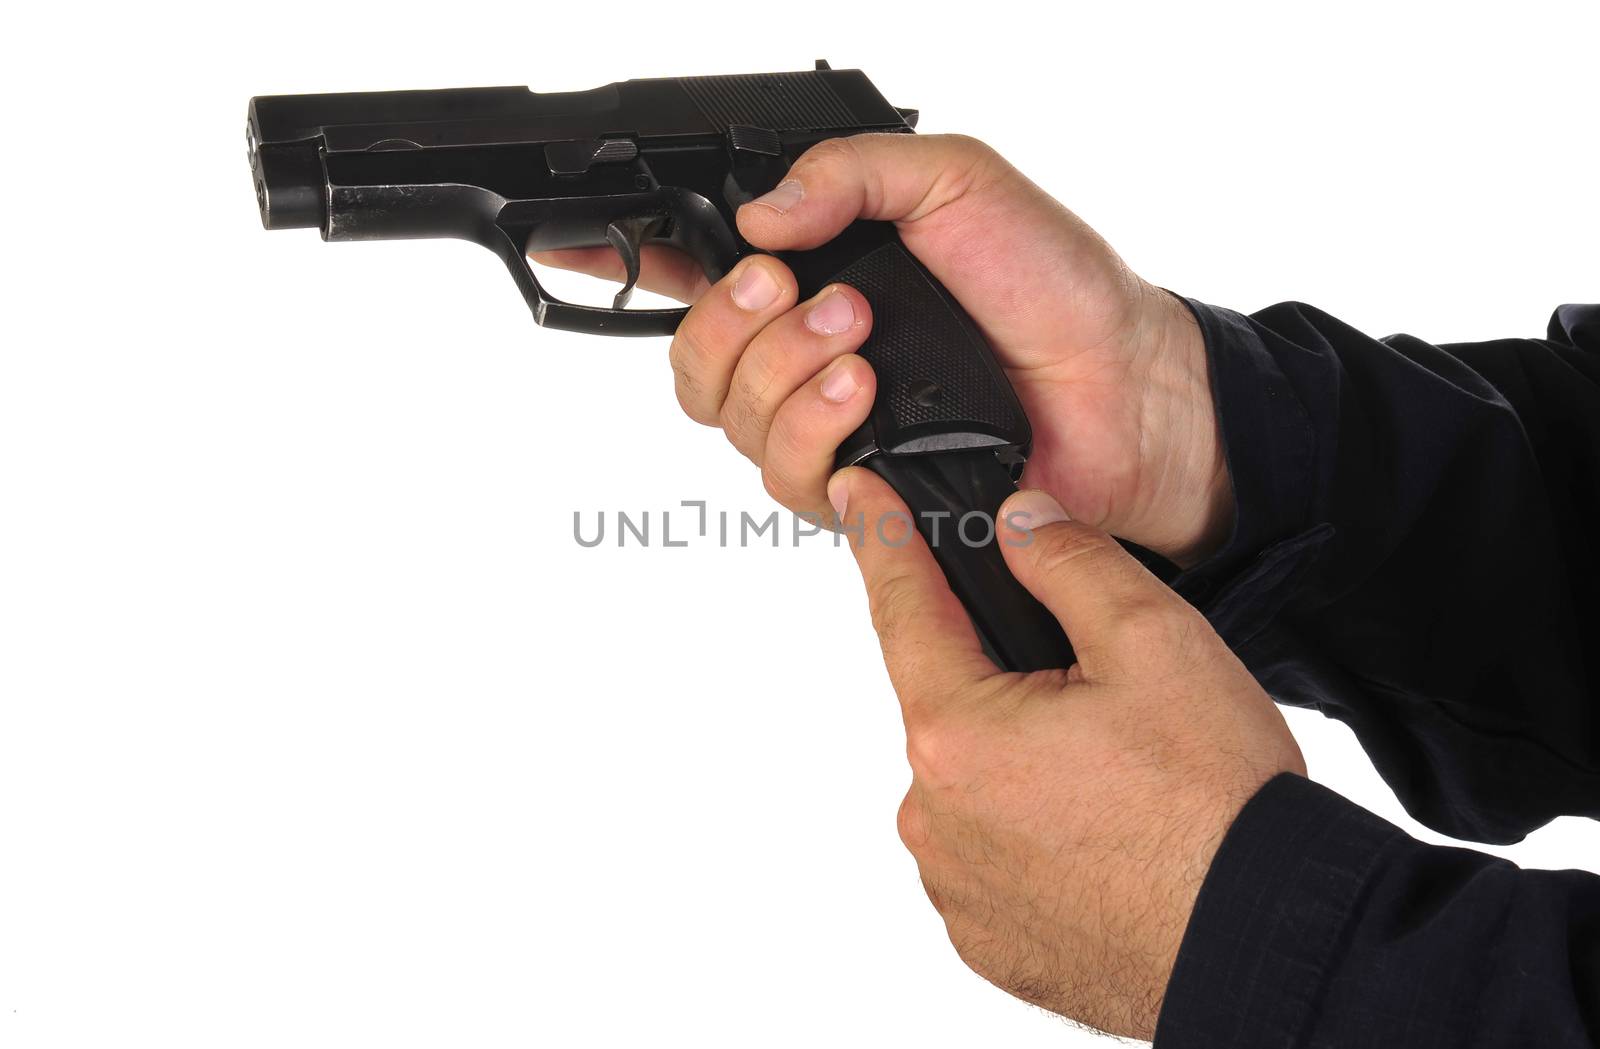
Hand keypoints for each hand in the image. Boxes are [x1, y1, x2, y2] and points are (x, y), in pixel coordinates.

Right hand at [535, 134, 1231, 565]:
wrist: (1124, 388)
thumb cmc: (1055, 284)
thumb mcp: (958, 183)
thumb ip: (853, 174)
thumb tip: (757, 214)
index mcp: (821, 271)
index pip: (695, 266)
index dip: (623, 259)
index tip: (566, 243)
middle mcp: (809, 354)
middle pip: (691, 359)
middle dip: (727, 323)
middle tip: (799, 292)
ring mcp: (831, 425)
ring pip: (727, 421)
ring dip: (776, 376)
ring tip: (856, 348)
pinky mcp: (859, 489)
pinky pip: (784, 478)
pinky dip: (808, 435)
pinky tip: (860, 404)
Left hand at [828, 469, 1302, 1038]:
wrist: (1270, 941)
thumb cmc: (1217, 804)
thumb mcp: (1153, 641)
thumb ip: (1068, 563)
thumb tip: (1017, 523)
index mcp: (956, 733)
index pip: (901, 607)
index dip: (880, 538)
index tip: (855, 495)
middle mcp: (933, 815)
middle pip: (950, 703)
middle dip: (1007, 680)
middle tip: (1100, 699)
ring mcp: (956, 885)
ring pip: (973, 784)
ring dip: (1022, 765)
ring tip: (1120, 784)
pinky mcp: (986, 938)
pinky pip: (991, 856)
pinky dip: (1032, 835)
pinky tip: (1102, 837)